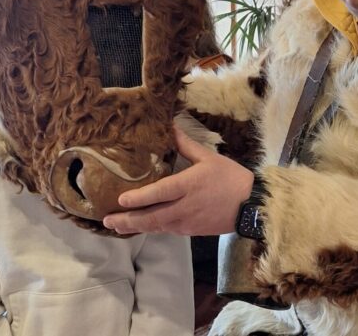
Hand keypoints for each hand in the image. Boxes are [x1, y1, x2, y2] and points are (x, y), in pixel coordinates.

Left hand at [102, 125, 254, 234]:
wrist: (250, 204)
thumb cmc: (230, 177)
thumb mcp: (209, 157)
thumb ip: (186, 144)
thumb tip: (170, 126)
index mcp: (188, 185)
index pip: (159, 193)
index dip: (139, 198)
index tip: (120, 199)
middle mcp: (184, 206)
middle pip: (151, 217)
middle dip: (127, 220)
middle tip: (106, 220)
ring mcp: (187, 221)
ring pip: (156, 227)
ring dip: (135, 227)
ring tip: (116, 226)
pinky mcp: (191, 231)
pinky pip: (167, 230)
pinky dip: (151, 229)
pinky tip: (141, 227)